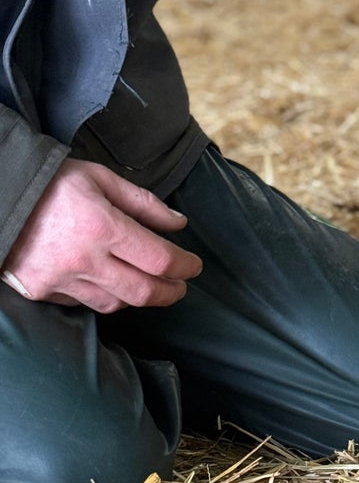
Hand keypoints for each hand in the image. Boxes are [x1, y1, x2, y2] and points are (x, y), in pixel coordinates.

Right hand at [2, 160, 201, 311]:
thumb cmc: (51, 183)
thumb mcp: (101, 179)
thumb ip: (144, 203)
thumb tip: (178, 225)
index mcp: (102, 227)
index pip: (159, 260)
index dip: (185, 266)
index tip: (194, 266)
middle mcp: (83, 260)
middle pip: (142, 292)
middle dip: (170, 292)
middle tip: (181, 286)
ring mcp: (60, 280)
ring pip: (113, 304)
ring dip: (138, 297)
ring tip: (150, 286)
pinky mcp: (40, 292)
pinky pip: (82, 303)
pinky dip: (102, 296)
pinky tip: (111, 283)